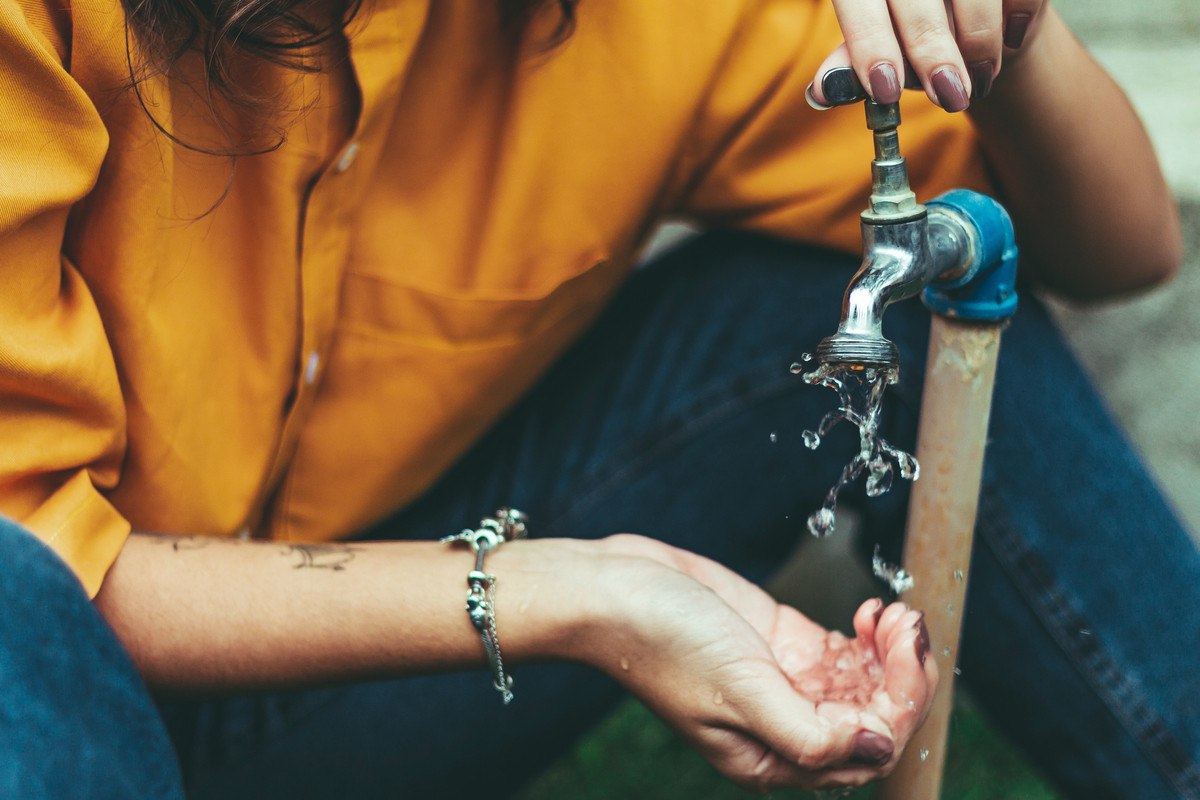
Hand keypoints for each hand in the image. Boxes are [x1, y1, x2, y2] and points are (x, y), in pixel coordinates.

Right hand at [582, 535, 935, 792]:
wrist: (612, 589)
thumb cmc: (659, 642)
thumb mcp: (738, 691)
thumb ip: (811, 731)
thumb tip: (881, 748)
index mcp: (770, 758)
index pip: (865, 752)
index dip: (900, 706)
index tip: (906, 653)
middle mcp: (783, 726)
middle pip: (874, 718)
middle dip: (903, 675)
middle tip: (909, 625)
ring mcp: (784, 682)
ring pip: (865, 685)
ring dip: (890, 652)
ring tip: (893, 613)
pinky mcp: (780, 643)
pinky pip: (844, 652)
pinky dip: (867, 635)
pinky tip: (868, 611)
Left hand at [808, 0, 1049, 110]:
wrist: (971, 11)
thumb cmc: (909, 28)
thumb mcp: (877, 42)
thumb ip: (851, 61)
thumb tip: (821, 91)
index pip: (859, 4)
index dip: (871, 46)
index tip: (884, 89)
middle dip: (932, 53)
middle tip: (947, 96)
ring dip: (979, 41)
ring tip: (980, 80)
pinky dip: (1016, 18)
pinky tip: (1011, 39)